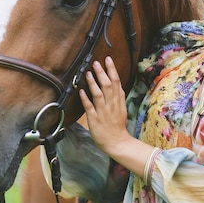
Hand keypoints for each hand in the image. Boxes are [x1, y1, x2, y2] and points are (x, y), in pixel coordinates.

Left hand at [80, 56, 156, 177]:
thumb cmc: (117, 126)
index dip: (112, 70)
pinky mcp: (95, 119)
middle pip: (108, 85)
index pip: (116, 82)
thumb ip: (119, 96)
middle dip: (102, 72)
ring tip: (89, 72)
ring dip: (93, 82)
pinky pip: (90, 107)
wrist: (117, 142)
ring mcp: (103, 112)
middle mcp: (111, 104)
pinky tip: (81, 91)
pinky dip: (86, 99)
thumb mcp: (121, 109)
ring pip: (99, 94)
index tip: (108, 59)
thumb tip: (117, 84)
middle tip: (97, 62)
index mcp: (118, 101)